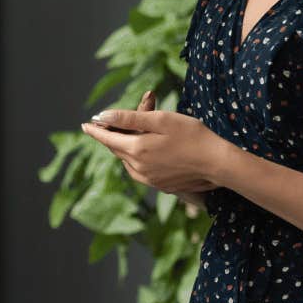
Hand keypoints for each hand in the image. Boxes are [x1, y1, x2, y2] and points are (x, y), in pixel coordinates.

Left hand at [80, 107, 226, 194]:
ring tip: (138, 131)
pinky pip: (139, 169)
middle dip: (118, 132)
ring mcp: (148, 179)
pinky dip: (139, 157)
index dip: (96, 130)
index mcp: (136, 149)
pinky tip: (149, 149)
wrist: (217, 164)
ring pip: (128, 159)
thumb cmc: (192, 136)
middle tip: (121, 118)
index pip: (108, 139)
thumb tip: (102, 117)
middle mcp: (138, 168)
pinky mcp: (159, 185)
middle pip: (118, 148)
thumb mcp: (160, 120)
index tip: (85, 125)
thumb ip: (129, 118)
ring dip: (128, 145)